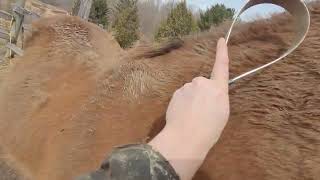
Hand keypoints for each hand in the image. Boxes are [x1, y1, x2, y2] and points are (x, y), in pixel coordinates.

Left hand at [149, 38, 229, 179]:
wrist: (186, 137)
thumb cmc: (210, 129)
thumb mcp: (222, 113)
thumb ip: (218, 97)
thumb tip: (211, 93)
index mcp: (218, 89)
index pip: (221, 66)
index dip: (222, 52)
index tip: (221, 40)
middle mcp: (202, 83)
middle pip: (203, 84)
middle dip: (202, 93)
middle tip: (202, 111)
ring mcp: (187, 87)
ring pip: (191, 90)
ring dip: (192, 99)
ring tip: (192, 116)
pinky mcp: (176, 93)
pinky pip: (182, 95)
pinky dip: (183, 103)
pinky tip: (183, 115)